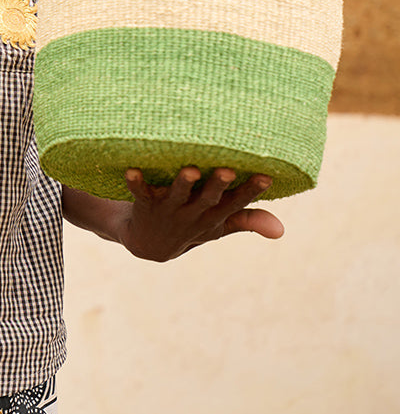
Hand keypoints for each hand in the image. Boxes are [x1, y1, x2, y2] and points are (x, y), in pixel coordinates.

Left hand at [121, 166, 283, 261]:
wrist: (148, 244)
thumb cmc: (190, 225)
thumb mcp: (220, 226)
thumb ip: (248, 221)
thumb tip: (282, 230)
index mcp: (213, 216)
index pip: (236, 204)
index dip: (251, 191)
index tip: (266, 176)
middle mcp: (192, 213)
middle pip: (207, 199)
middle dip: (217, 186)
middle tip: (228, 171)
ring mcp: (168, 210)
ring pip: (177, 195)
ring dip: (183, 184)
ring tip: (190, 169)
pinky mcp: (145, 204)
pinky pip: (140, 193)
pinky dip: (136, 183)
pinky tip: (132, 170)